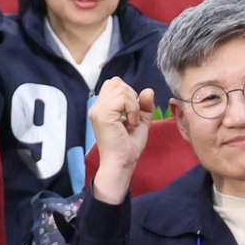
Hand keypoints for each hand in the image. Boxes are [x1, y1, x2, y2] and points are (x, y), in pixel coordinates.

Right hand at [89, 77, 155, 203]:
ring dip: (133, 105)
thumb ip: (145, 104)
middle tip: (132, 117)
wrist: (122, 162)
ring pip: (121, 89)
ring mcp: (97, 110)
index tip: (131, 112)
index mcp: (102, 107)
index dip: (128, 93)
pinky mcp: (102, 114)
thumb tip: (147, 90)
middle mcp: (96, 107)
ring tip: (131, 122)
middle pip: (117, 83)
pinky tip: (130, 123)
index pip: (114, 83)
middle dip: (131, 96)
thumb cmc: (129, 145)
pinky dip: (133, 109)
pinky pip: (123, 99)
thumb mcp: (141, 120)